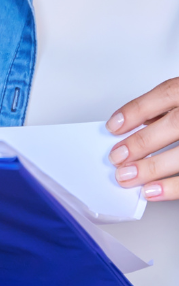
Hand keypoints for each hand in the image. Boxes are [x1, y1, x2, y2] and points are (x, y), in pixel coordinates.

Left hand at [108, 79, 178, 199]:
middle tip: (117, 158)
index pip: (166, 94)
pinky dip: (175, 186)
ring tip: (130, 178)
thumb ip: (167, 107)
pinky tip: (155, 191)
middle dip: (142, 143)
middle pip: (175, 125)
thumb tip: (135, 124)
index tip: (113, 126)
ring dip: (155, 168)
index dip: (136, 110)